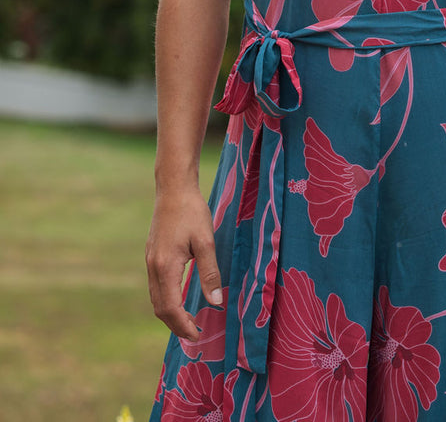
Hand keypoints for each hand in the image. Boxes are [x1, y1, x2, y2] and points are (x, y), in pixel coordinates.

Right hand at [145, 187, 222, 339]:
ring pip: (156, 298)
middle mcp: (153, 267)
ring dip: (170, 313)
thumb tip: (216, 302)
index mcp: (165, 267)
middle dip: (176, 324)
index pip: (170, 308)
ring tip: (190, 320)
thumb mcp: (206, 242)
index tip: (197, 335)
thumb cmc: (192, 212)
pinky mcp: (152, 255)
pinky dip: (166, 299)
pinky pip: (156, 286)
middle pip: (159, 307)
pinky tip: (180, 298)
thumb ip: (210, 273)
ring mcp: (150, 261)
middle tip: (195, 333)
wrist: (173, 188)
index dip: (183, 325)